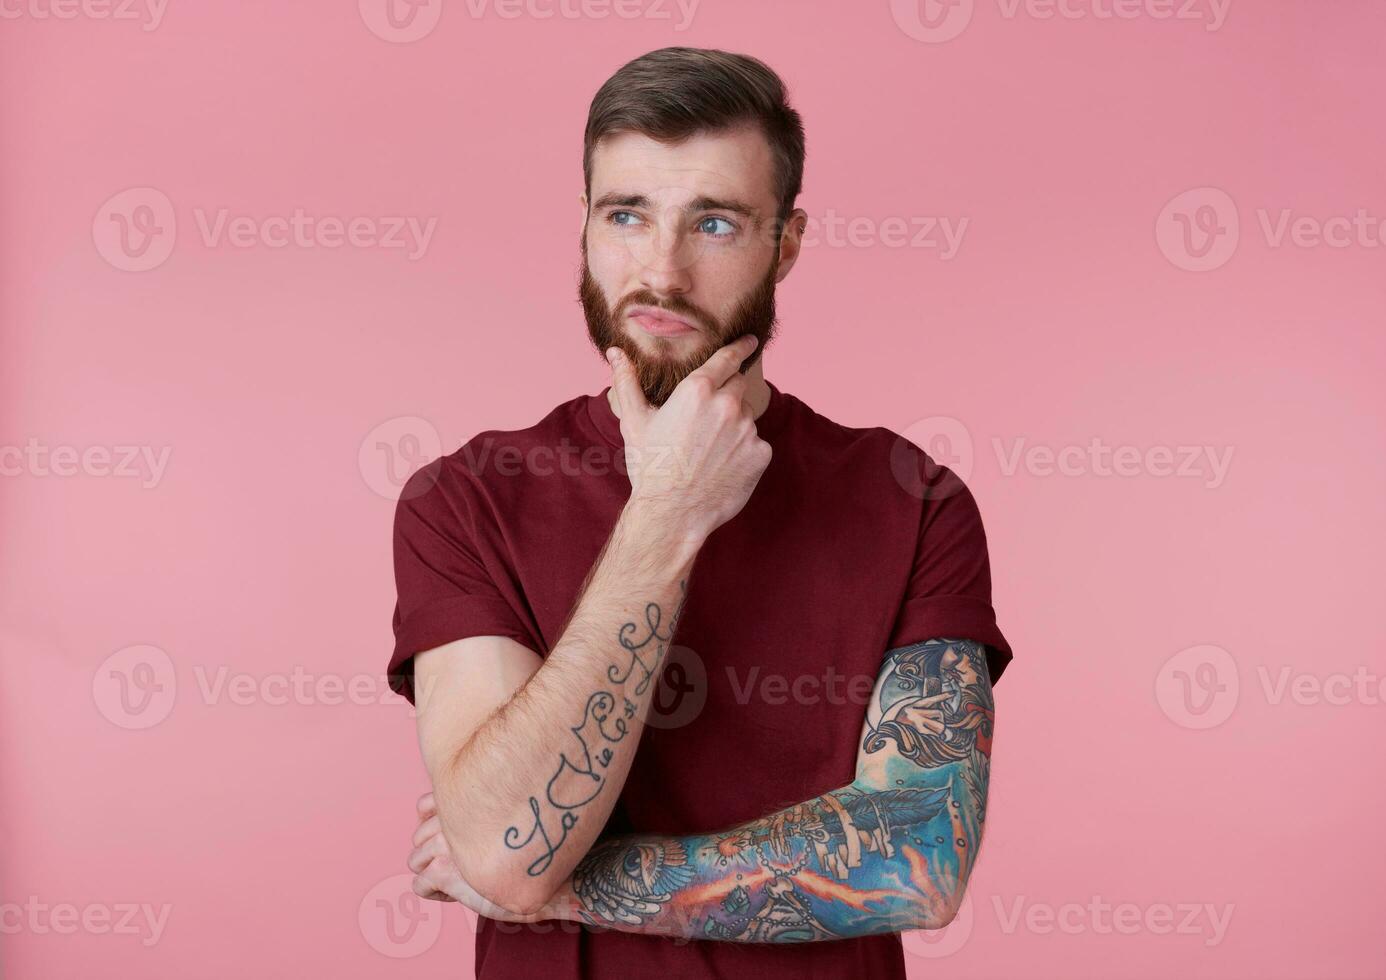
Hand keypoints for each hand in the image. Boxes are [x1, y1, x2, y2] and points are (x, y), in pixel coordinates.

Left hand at [407, 792, 552, 922]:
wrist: (554, 879)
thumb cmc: (533, 852)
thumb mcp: (506, 821)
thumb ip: (479, 813)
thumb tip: (440, 816)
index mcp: (466, 799)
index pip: (425, 805)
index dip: (432, 823)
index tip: (449, 840)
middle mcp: (453, 816)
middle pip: (418, 836)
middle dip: (434, 853)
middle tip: (461, 865)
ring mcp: (447, 843)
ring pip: (415, 860)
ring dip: (433, 874)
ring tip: (459, 880)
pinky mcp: (444, 870)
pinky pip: (420, 885)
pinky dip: (434, 893)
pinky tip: (455, 894)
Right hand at [607, 335, 771, 541]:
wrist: (672, 514)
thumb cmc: (650, 466)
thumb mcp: (635, 421)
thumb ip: (627, 381)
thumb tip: (615, 353)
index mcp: (697, 389)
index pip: (727, 357)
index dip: (740, 346)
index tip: (750, 340)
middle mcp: (727, 404)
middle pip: (737, 386)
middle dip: (726, 396)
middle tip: (706, 423)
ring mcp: (748, 429)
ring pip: (747, 417)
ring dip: (734, 426)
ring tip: (708, 451)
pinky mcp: (761, 454)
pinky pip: (756, 444)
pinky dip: (744, 452)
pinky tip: (722, 467)